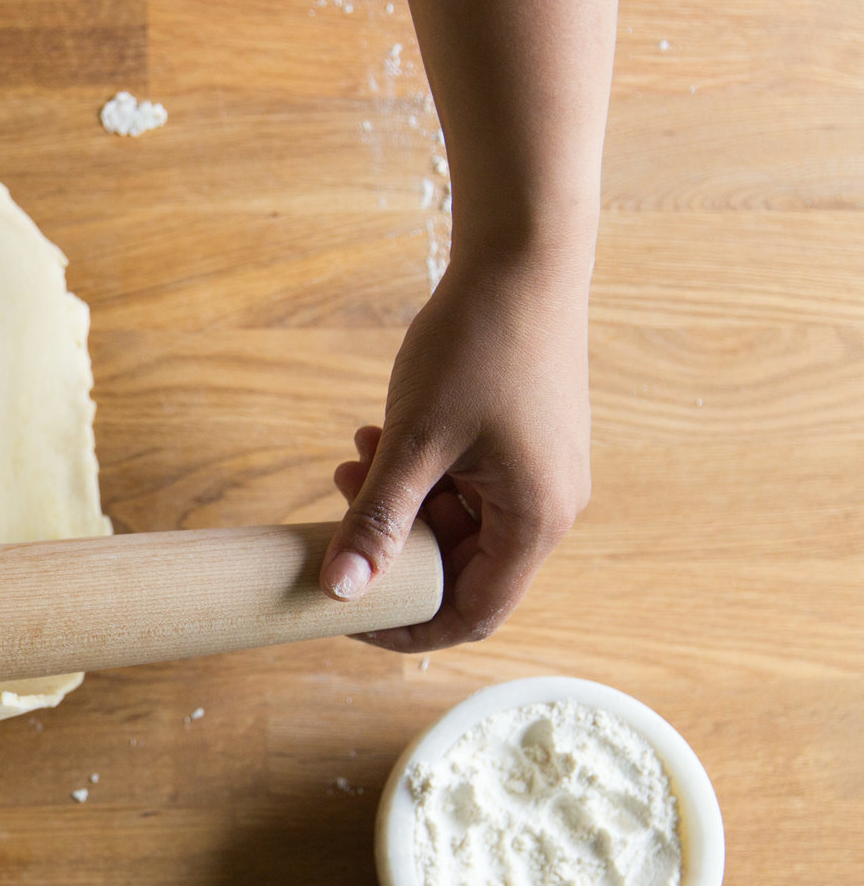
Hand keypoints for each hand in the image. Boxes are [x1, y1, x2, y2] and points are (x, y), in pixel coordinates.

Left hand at [319, 245, 592, 650]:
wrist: (521, 258)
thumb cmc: (477, 344)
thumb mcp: (414, 439)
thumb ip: (377, 519)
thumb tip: (340, 590)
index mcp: (536, 520)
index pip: (471, 613)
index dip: (405, 627)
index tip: (345, 613)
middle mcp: (548, 507)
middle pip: (460, 570)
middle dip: (390, 547)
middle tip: (337, 505)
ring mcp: (537, 475)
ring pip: (454, 523)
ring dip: (397, 504)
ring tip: (352, 460)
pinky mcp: (521, 446)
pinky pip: (464, 486)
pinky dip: (418, 474)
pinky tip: (376, 437)